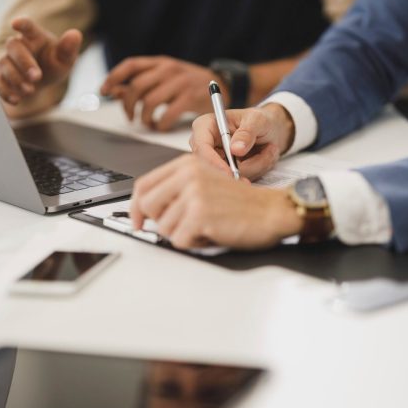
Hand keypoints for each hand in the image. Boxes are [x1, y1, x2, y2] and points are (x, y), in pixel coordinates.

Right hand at [0, 17, 81, 106]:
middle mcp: (18, 46)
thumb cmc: (53, 64)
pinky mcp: (2, 78)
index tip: (15, 23)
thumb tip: (75, 34)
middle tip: (36, 76)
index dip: (22, 24)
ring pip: (4, 64)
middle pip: (14, 47)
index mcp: (34, 37)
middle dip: (24, 62)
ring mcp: (8, 61)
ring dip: (16, 78)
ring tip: (30, 90)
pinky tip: (16, 99)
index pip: (28, 26)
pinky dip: (5, 91)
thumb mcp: (65, 59)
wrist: (41, 82)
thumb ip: (69, 48)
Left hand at [100, 56, 227, 130]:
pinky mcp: (190, 98)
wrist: (221, 83)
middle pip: (137, 86)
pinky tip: (161, 126)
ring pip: (150, 102)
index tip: (103, 90)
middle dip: (128, 104)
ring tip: (147, 122)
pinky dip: (160, 124)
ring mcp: (180, 83)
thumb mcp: (163, 78)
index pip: (130, 65)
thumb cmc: (187, 83)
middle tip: (130, 116)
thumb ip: (140, 84)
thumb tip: (114, 90)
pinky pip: (167, 114)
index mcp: (159, 62)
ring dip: (144, 117)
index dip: (113, 77)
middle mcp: (168, 69)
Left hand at [129, 155, 302, 249]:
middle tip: (180, 227)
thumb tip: (146, 209)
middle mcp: (188, 175)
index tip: (138, 220)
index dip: (135, 206)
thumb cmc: (242, 202)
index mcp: (187, 164)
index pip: (144, 184)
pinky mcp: (200, 215)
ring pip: (164, 227)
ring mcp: (193, 194)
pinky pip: (180, 240)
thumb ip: (177, 189)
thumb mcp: (206, 182)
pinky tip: (212, 233)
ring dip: (183, 234)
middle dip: (159, 222)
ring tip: (206, 226)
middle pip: (146, 206)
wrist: (272, 210)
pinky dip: (195, 243)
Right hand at [189, 103, 294, 179]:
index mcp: (205, 126)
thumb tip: (236, 149)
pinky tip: (264, 157)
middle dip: (241, 167)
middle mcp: (206, 144)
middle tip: (265, 158)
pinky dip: (257, 170)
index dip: (214, 162)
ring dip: (255, 166)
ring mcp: (216, 160)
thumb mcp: (257, 120)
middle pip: (213, 167)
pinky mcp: (226, 171)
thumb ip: (247, 133)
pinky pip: (239, 179)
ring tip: (269, 149)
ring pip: (230, 175)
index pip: (201, 148)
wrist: (271, 130)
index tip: (231, 172)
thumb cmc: (260, 119)